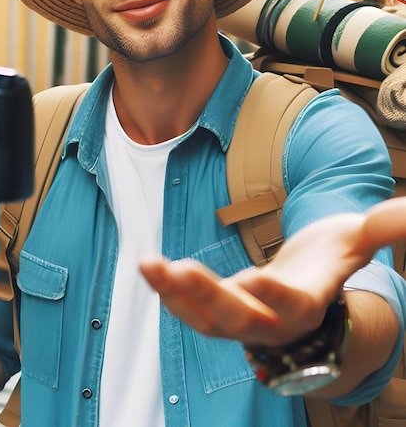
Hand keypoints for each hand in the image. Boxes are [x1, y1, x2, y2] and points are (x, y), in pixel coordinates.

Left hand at [140, 197, 405, 346]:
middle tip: (181, 268)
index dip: (274, 296)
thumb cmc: (327, 263)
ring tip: (149, 266)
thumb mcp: (352, 242)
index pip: (291, 305)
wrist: (304, 293)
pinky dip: (168, 291)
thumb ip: (377, 228)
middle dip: (209, 295)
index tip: (253, 278)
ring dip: (175, 294)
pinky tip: (149, 268)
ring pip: (205, 318)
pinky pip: (189, 309)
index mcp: (306, 303)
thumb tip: (405, 207)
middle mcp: (271, 321)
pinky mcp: (216, 314)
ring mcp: (240, 321)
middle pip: (239, 317)